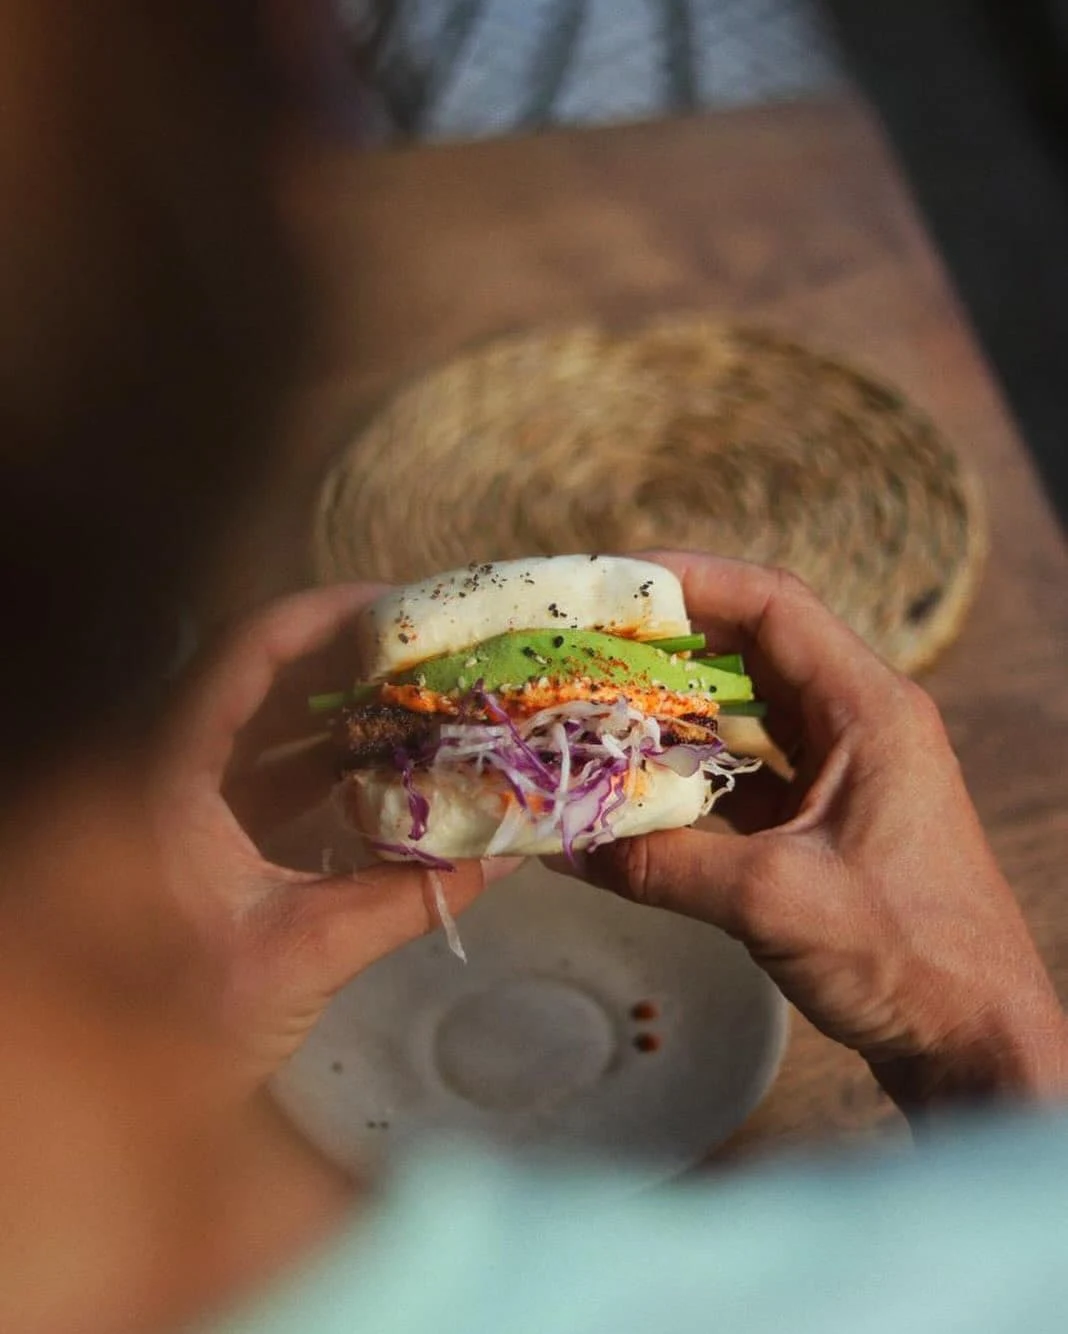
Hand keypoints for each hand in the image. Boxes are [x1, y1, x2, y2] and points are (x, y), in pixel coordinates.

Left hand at [149, 584, 514, 1085]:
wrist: (90, 1103)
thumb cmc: (182, 1026)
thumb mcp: (300, 956)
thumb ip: (404, 900)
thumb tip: (501, 855)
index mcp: (163, 776)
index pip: (242, 653)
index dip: (320, 614)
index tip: (399, 605)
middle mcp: (154, 768)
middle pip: (251, 677)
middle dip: (343, 661)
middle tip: (429, 652)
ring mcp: (163, 800)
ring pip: (251, 724)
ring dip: (331, 713)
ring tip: (417, 701)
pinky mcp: (179, 834)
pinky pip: (249, 772)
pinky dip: (311, 765)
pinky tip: (375, 772)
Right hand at [575, 553, 1067, 1114]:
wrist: (976, 1041)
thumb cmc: (909, 958)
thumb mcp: (774, 901)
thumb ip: (662, 865)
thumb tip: (563, 843)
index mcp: (869, 709)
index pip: (772, 604)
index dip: (689, 579)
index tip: (609, 584)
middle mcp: (860, 721)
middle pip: (752, 644)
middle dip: (665, 638)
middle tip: (581, 643)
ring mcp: (845, 768)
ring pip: (747, 704)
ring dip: (675, 700)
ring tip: (594, 699)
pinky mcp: (826, 815)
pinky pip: (748, 764)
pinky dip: (691, 761)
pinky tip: (635, 775)